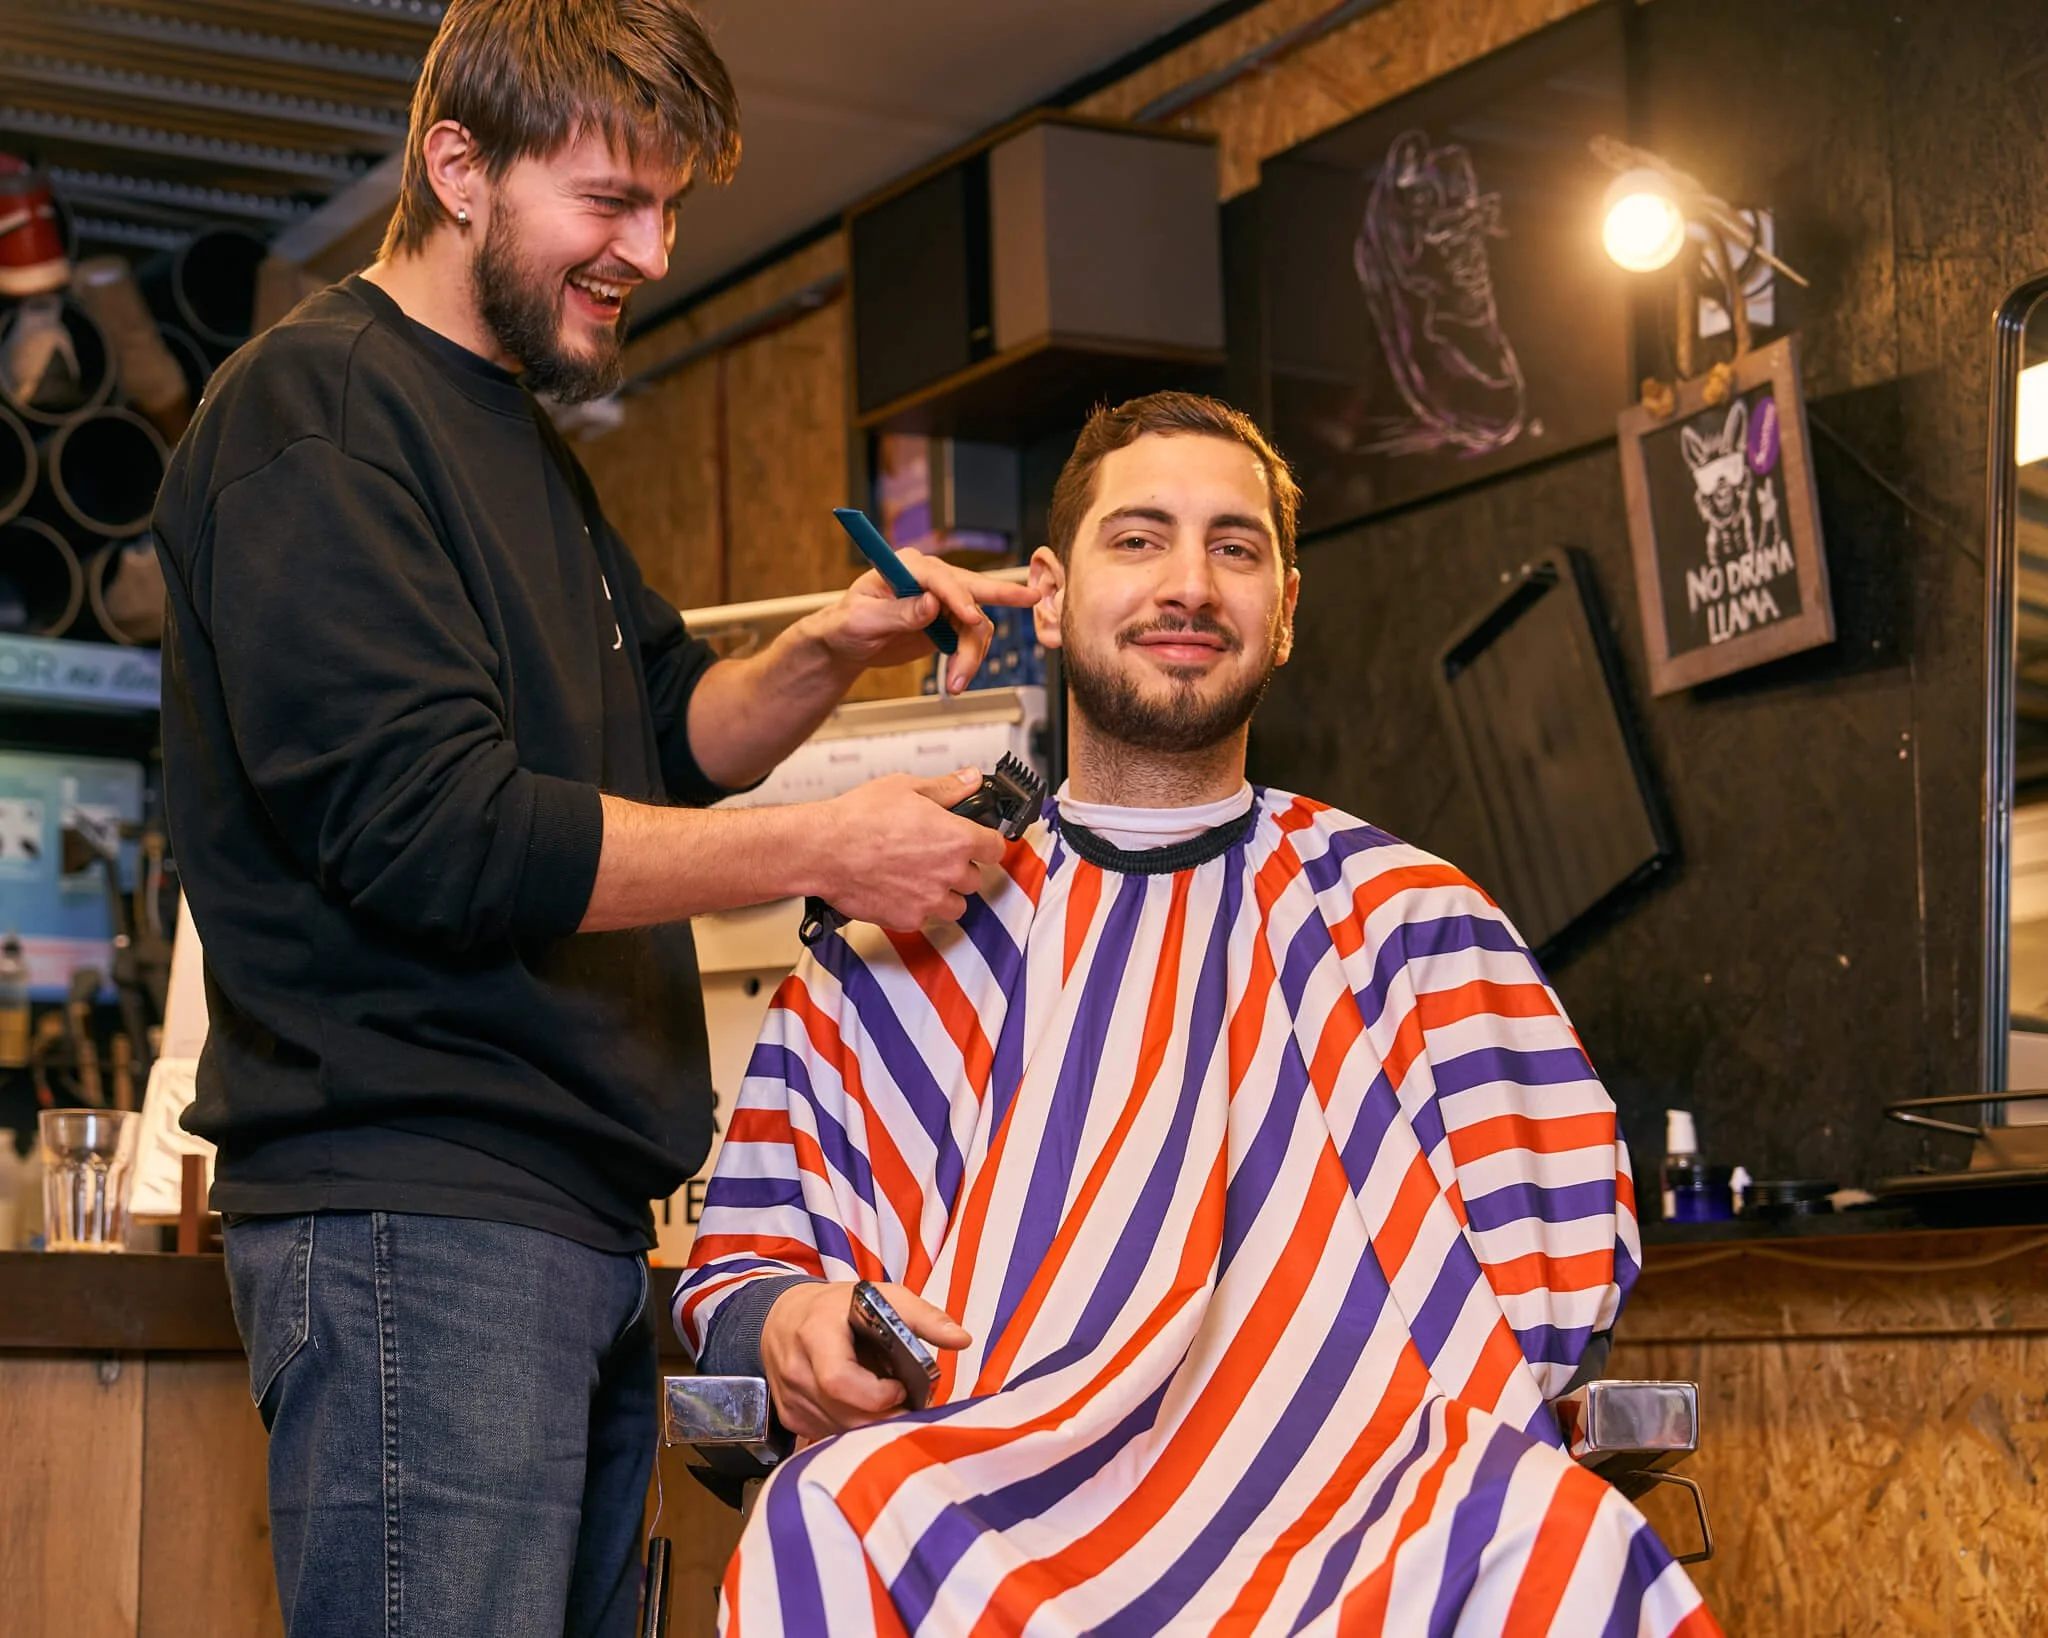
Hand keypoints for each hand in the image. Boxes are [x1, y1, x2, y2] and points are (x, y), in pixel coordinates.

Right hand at [760, 1280, 971, 1439]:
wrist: (781, 1317)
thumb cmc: (837, 1307)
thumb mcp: (880, 1296)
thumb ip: (923, 1317)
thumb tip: (962, 1340)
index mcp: (816, 1333)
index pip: (839, 1380)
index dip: (876, 1394)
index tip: (900, 1387)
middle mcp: (796, 1368)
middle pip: (845, 1414)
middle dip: (884, 1417)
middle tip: (908, 1407)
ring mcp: (789, 1397)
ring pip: (839, 1431)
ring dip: (870, 1425)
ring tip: (889, 1406)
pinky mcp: (790, 1417)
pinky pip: (827, 1434)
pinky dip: (851, 1428)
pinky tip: (862, 1409)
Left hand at [801, 548, 1041, 692]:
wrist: (848, 644)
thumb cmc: (846, 624)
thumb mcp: (863, 620)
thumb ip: (897, 612)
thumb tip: (930, 603)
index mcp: (906, 567)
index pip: (941, 577)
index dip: (958, 596)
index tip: (970, 617)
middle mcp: (931, 579)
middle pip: (972, 587)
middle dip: (1001, 595)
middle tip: (1029, 599)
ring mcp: (943, 601)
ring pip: (976, 624)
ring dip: (971, 655)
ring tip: (955, 683)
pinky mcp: (949, 623)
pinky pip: (971, 640)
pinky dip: (968, 662)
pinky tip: (956, 680)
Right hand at [814, 769, 1005, 926]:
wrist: (823, 850)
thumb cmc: (858, 819)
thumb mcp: (907, 788)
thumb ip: (947, 788)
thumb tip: (971, 780)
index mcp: (957, 838)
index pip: (996, 848)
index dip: (987, 842)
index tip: (978, 841)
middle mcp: (949, 872)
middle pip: (976, 878)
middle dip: (960, 867)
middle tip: (936, 855)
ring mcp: (929, 899)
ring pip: (956, 905)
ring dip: (945, 893)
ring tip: (921, 876)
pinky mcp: (908, 918)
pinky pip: (925, 917)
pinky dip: (917, 907)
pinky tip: (899, 889)